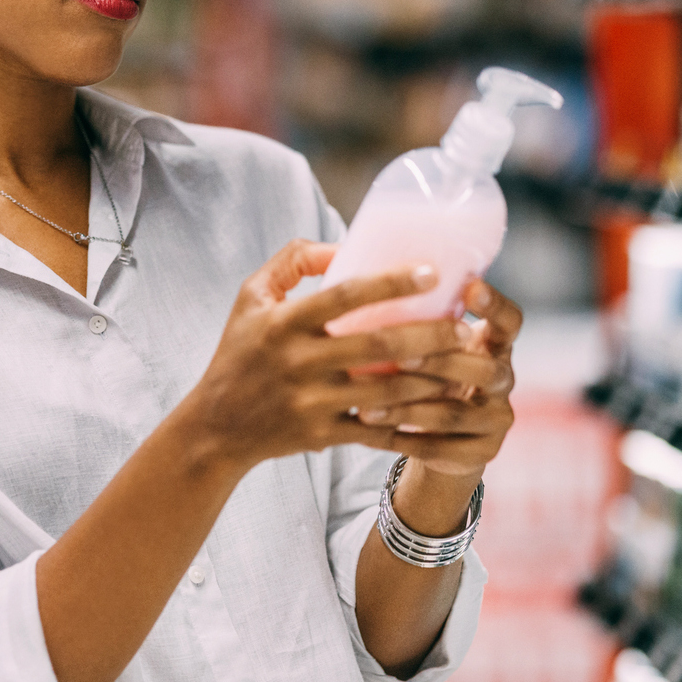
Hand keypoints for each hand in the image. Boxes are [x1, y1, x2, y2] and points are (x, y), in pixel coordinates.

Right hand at [180, 240, 476, 473]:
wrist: (215, 428)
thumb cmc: (239, 353)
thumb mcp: (251, 297)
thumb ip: (293, 261)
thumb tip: (346, 244)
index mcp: (283, 323)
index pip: (344, 295)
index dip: (391, 282)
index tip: (433, 273)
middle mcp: (297, 363)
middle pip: (377, 347)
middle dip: (430, 337)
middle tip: (466, 328)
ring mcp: (311, 403)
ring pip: (386, 393)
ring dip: (432, 381)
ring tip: (465, 366)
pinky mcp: (321, 436)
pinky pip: (376, 433)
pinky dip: (412, 426)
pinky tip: (442, 413)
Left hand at [349, 279, 518, 476]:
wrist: (447, 444)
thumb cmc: (430, 379)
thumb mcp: (432, 350)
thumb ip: (419, 326)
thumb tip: (364, 285)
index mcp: (495, 346)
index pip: (510, 321)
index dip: (495, 304)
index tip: (470, 286)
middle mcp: (503, 380)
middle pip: (482, 370)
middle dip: (440, 362)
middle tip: (400, 356)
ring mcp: (497, 420)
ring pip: (454, 415)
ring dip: (407, 409)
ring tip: (365, 407)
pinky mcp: (482, 453)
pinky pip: (439, 448)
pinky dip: (401, 439)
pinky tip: (369, 433)